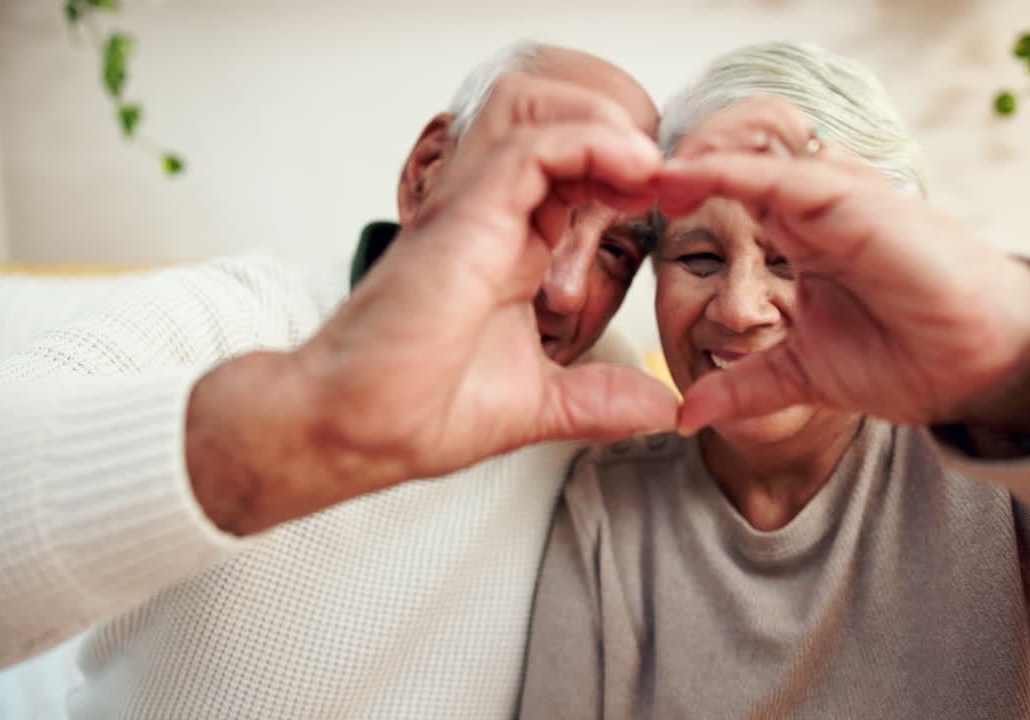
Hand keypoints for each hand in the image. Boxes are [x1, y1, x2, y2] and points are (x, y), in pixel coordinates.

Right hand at [189, 74, 676, 534]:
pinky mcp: (465, 215)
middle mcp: (491, 219)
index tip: (670, 206)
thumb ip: (601, 399)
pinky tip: (631, 169)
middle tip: (665, 180)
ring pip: (538, 114)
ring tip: (649, 167)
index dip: (625, 175)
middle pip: (553, 124)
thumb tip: (663, 410)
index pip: (572, 177)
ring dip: (604, 124)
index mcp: (511, 253)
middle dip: (618, 134)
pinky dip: (589, 142)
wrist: (359, 429)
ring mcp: (474, 211)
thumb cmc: (419, 412)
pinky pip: (533, 146)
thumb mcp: (541, 405)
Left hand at [656, 95, 1029, 435]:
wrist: (980, 368)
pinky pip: (788, 179)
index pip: (731, 204)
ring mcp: (840, 201)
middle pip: (735, 171)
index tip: (623, 210)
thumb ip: (743, 387)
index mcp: (804, 238)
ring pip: (755, 163)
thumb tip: (682, 414)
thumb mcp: (800, 376)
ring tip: (639, 172)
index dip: (680, 202)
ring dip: (696, 165)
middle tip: (611, 178)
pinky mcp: (860, 204)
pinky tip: (690, 176)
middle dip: (675, 173)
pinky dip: (737, 175)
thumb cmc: (907, 358)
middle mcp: (818, 211)